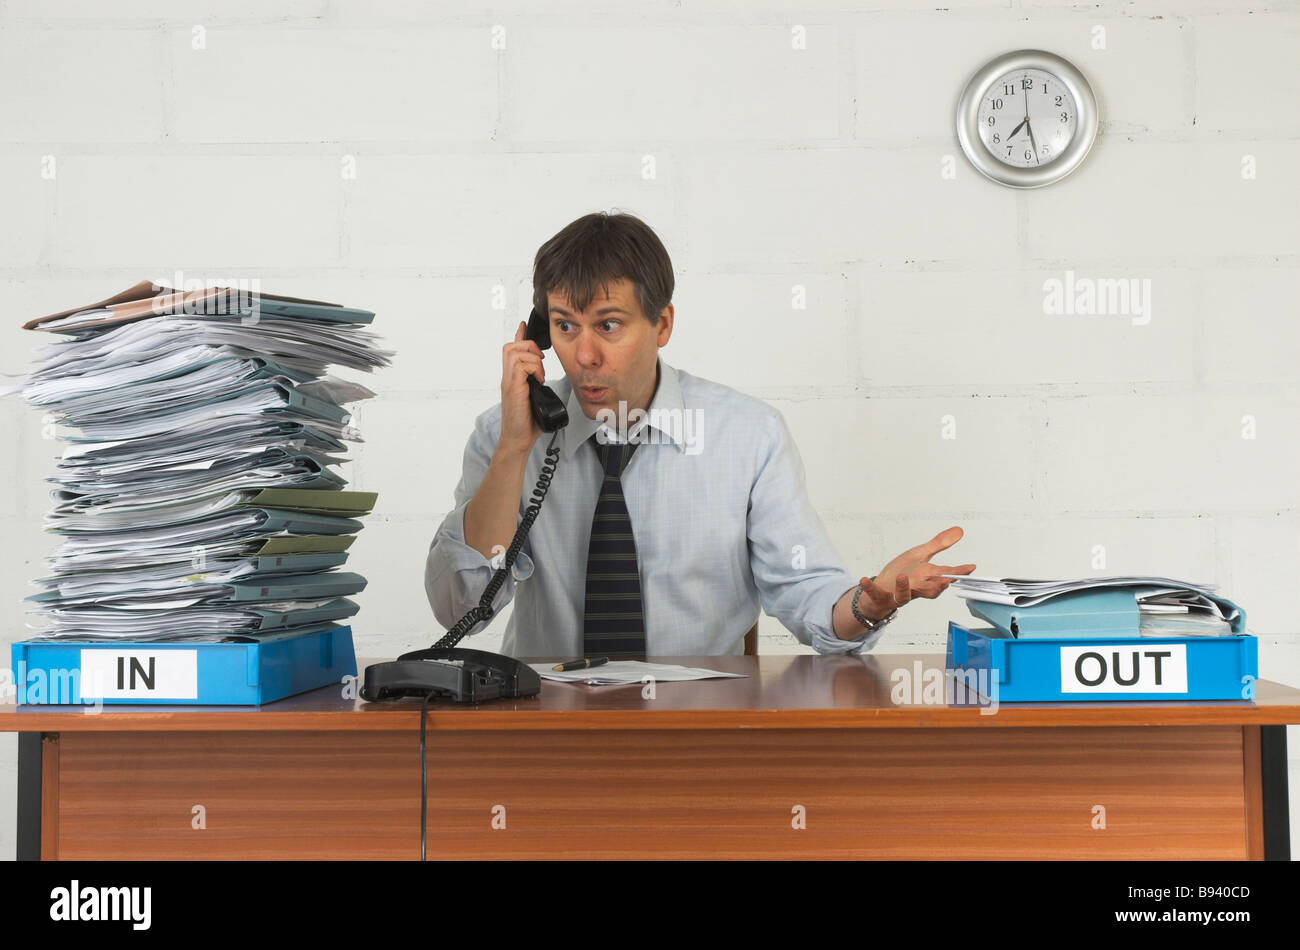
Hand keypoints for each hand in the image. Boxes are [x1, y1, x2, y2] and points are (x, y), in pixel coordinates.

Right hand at [498, 320, 544, 455]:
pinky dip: (534, 369)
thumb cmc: (527, 423)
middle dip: (528, 346)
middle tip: (540, 363)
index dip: (518, 335)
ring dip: (533, 359)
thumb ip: (537, 387)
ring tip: (539, 375)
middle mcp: (508, 378)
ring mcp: (508, 382)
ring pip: (515, 352)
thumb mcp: (536, 399)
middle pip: (510, 346)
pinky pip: (521, 365)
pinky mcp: (512, 388)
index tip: (523, 325)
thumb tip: (544, 383)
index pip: (511, 351)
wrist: (518, 439)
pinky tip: (538, 381)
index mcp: (513, 379)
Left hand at [857, 526, 975, 619]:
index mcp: (924, 577)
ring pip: (903, 595)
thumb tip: (959, 530)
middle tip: (946, 579)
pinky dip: (869, 588)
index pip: (943, 574)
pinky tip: (864, 579)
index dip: (957, 572)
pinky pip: (875, 594)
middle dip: (937, 585)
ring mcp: (896, 594)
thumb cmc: (901, 574)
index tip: (970, 567)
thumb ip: (938, 544)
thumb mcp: (919, 555)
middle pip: (927, 589)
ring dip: (904, 588)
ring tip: (903, 577)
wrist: (878, 595)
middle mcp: (913, 588)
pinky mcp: (879, 597)